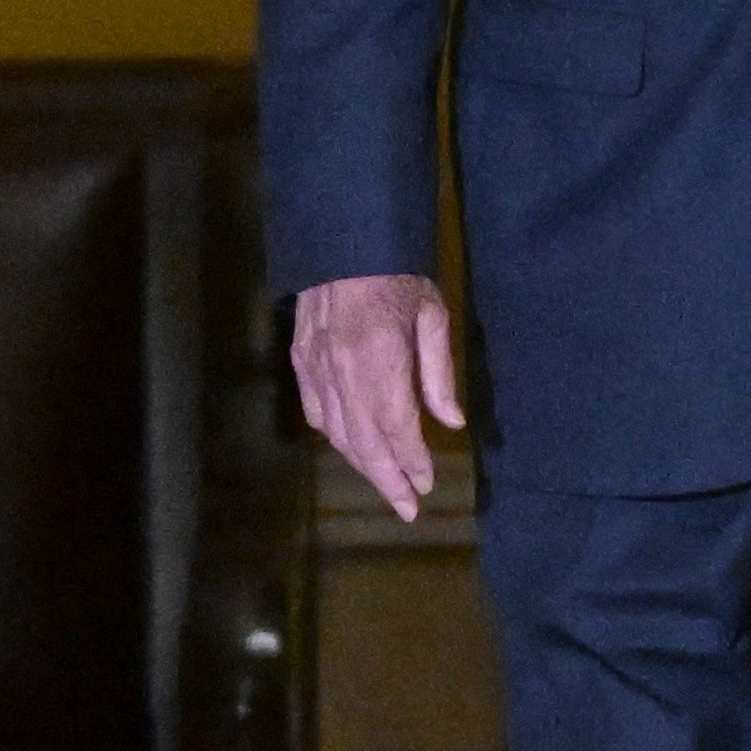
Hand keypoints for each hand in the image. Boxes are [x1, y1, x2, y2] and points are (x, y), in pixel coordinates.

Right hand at [292, 273, 460, 521]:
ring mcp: (315, 368)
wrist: (342, 243)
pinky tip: (351, 447)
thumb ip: (439, 373)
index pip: (396, 427)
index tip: (425, 484)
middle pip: (363, 441)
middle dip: (386, 479)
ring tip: (386, 485)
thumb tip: (451, 423)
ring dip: (362, 464)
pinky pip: (316, 412)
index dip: (410, 460)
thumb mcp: (433, 316)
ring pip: (337, 433)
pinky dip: (335, 437)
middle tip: (407, 508)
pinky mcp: (299, 361)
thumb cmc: (399, 277)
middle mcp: (342, 372)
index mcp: (380, 360)